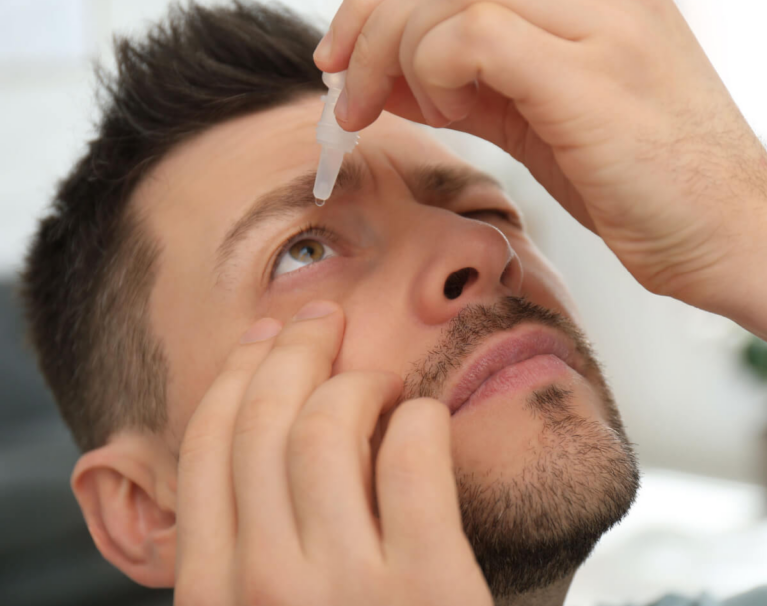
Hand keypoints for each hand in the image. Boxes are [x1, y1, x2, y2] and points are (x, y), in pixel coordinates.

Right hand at [173, 302, 491, 605]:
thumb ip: (252, 546)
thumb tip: (261, 439)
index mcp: (212, 595)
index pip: (205, 449)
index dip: (237, 374)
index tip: (265, 335)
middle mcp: (264, 589)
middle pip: (262, 422)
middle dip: (294, 350)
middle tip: (325, 320)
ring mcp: (345, 589)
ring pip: (325, 429)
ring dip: (358, 382)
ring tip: (386, 383)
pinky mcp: (428, 586)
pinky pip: (410, 460)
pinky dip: (420, 419)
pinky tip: (427, 421)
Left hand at [315, 0, 766, 303]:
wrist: (737, 236)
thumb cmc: (649, 187)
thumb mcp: (543, 119)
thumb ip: (471, 85)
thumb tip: (385, 76)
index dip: (383, 9)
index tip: (345, 63)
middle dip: (372, 30)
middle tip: (348, 95)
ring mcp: (603, 14)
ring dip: (401, 56)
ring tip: (415, 114)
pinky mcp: (591, 65)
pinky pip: (471, 34)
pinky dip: (434, 71)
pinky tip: (449, 112)